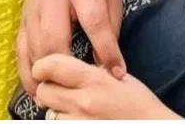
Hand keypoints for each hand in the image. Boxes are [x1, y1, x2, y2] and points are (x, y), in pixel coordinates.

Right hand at [17, 0, 124, 95]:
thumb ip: (110, 26)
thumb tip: (109, 66)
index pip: (94, 21)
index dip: (106, 49)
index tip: (117, 73)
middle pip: (56, 39)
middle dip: (67, 69)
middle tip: (80, 91)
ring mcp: (33, 9)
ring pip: (35, 49)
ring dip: (46, 76)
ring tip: (59, 98)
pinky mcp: (22, 19)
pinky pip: (21, 51)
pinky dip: (27, 74)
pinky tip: (39, 90)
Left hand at [33, 54, 179, 119]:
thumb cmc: (141, 106)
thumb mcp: (122, 78)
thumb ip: (98, 70)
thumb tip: (77, 65)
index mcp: (94, 80)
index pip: (51, 65)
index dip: (43, 65)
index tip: (45, 67)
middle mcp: (82, 103)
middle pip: (43, 91)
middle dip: (48, 88)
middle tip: (59, 88)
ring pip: (49, 113)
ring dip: (56, 109)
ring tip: (72, 107)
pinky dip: (64, 122)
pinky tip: (77, 118)